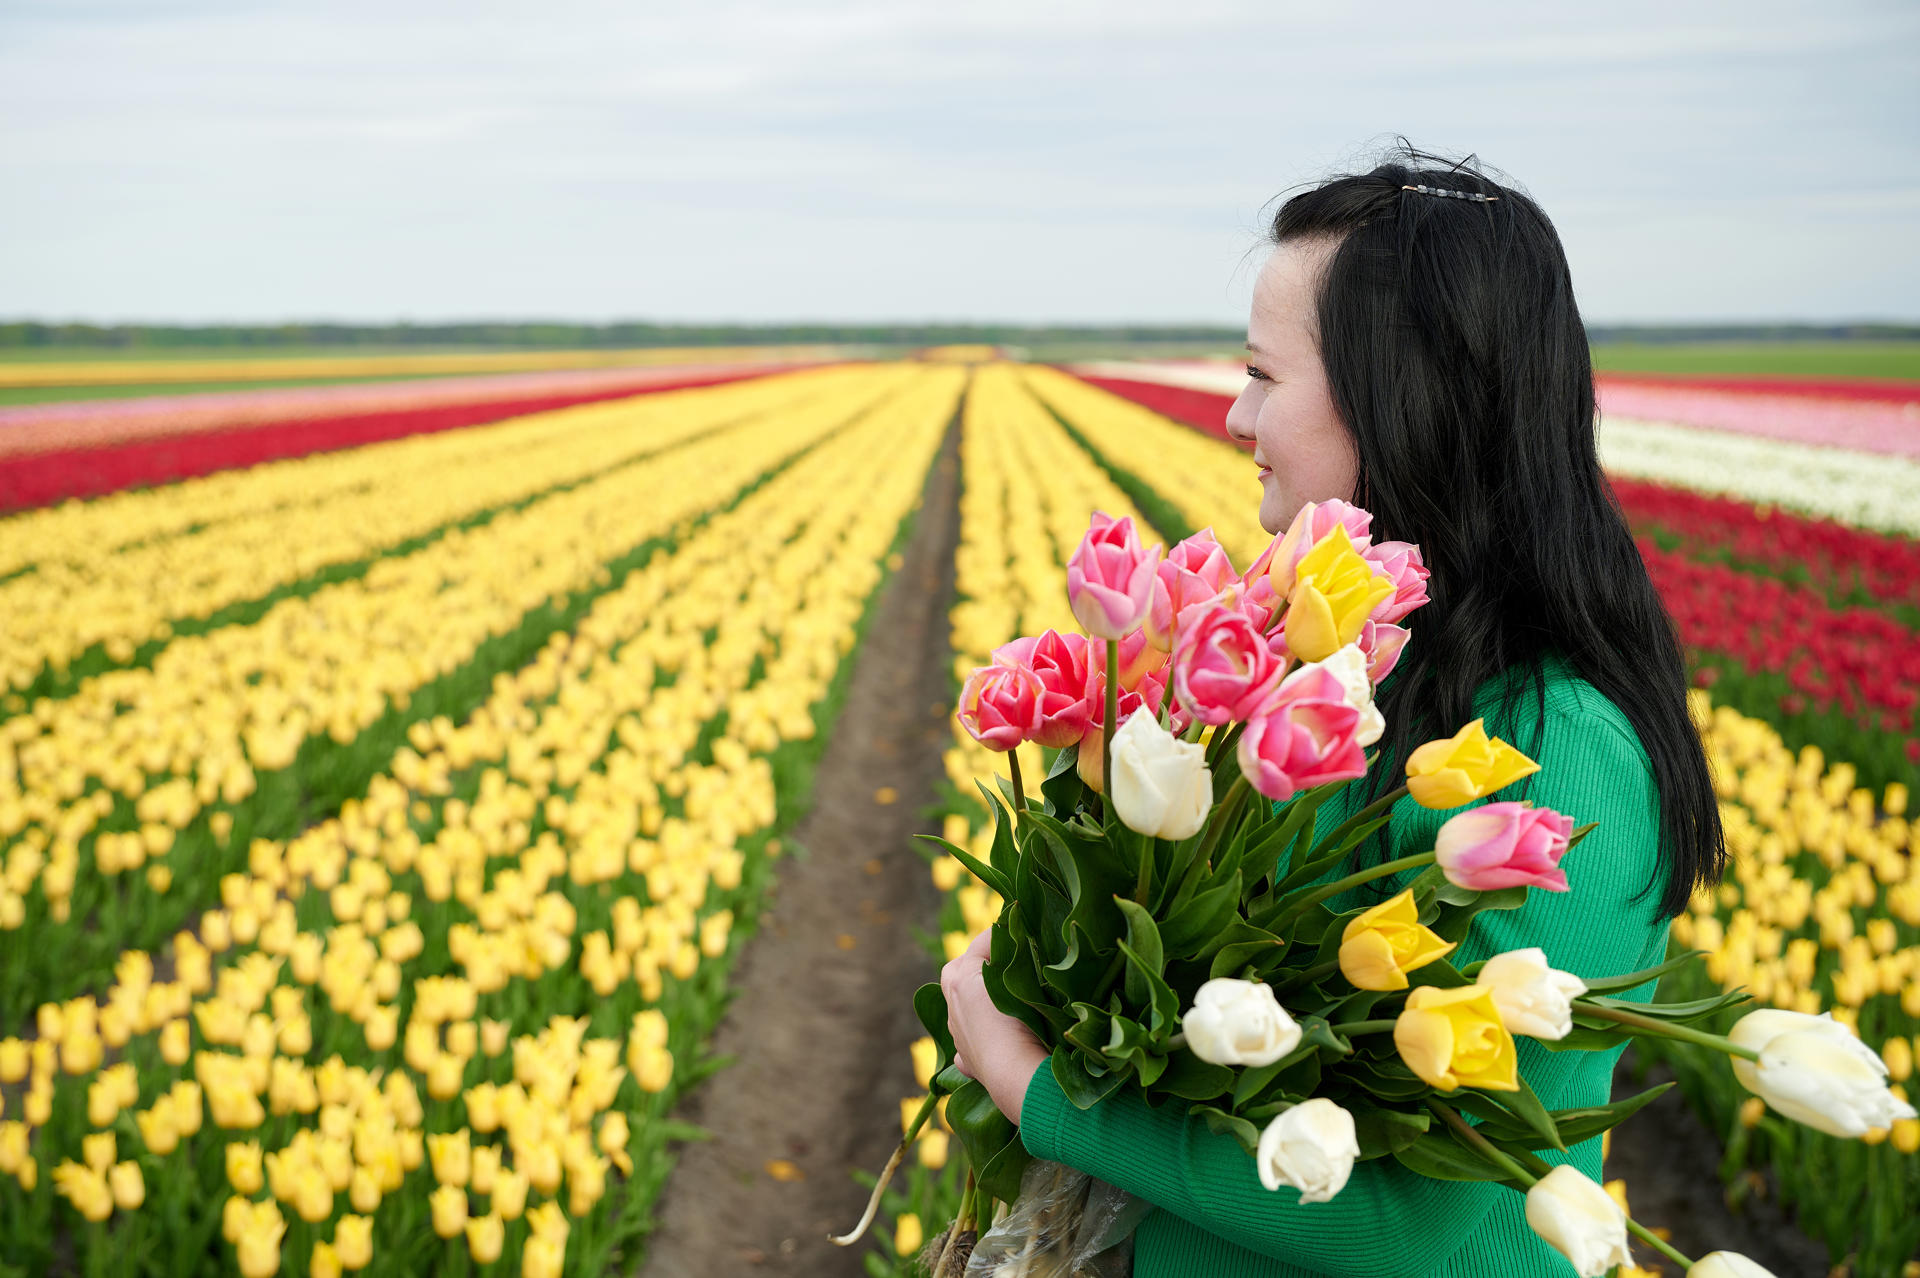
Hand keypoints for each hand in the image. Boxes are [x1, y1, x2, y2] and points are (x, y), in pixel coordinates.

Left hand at [941, 928, 1048, 1125]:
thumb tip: (1022, 943)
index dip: (1001, 935)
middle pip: (955, 972)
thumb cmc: (1021, 1022)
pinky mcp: (967, 1060)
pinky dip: (976, 1037)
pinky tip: (993, 1039)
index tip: (1020, 931)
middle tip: (1002, 961)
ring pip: (959, 1008)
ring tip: (1003, 997)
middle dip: (974, 963)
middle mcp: (953, 1005)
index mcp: (961, 981)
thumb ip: (1018, 959)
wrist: (1015, 1074)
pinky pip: (965, 1043)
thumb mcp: (1020, 981)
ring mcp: (958, 1034)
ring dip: (977, 999)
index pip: (980, 944)